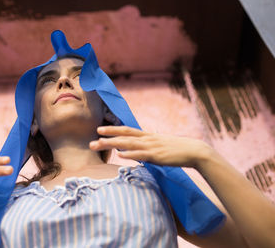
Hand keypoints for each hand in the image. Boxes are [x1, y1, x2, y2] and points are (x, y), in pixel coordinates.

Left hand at [90, 126, 214, 167]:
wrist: (194, 151)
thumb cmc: (177, 149)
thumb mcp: (160, 145)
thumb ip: (148, 145)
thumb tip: (138, 149)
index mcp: (147, 136)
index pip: (127, 130)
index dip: (112, 129)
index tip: (99, 129)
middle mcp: (147, 139)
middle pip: (123, 136)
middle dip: (107, 138)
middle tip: (92, 141)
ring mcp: (151, 147)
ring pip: (128, 144)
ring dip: (112, 144)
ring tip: (99, 144)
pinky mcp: (157, 156)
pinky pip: (141, 155)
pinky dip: (130, 155)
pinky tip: (120, 156)